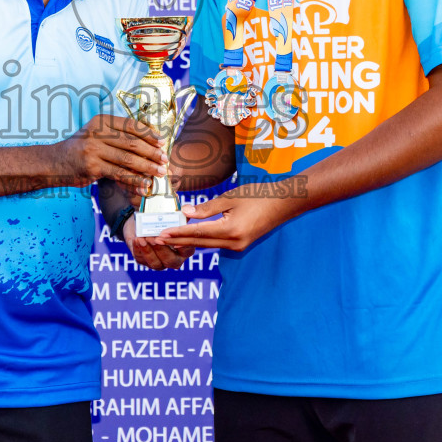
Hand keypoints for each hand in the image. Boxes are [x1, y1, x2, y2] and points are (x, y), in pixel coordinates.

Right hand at [55, 115, 164, 192]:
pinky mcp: (92, 167)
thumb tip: (147, 142)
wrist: (55, 162)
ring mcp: (93, 150)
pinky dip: (134, 180)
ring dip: (147, 167)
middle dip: (152, 152)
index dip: (149, 134)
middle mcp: (97, 133)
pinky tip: (144, 184)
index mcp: (101, 121)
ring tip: (159, 172)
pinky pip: (119, 174)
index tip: (162, 142)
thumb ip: (116, 135)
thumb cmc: (80, 149)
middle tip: (165, 160)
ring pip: (128, 159)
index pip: (131, 125)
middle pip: (132, 143)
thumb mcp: (96, 135)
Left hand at [123, 219, 193, 270]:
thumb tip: (183, 205)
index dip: (180, 243)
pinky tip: (136, 239)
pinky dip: (139, 249)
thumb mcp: (169, 215)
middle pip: (172, 261)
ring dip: (149, 251)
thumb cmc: (160, 219)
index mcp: (185, 248)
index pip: (187, 249)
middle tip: (156, 238)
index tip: (172, 234)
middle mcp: (174, 259)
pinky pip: (141, 259)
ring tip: (143, 238)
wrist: (141, 222)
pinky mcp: (144, 261)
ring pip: (156, 264)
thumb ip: (178, 213)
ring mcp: (159, 262)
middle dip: (163, 250)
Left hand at [158, 191, 297, 252]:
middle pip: (199, 243)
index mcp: (231, 230)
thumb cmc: (258, 195)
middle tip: (157, 239)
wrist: (284, 204)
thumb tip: (185, 211)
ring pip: (207, 245)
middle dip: (177, 241)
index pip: (197, 233)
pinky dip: (201, 240)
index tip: (161, 234)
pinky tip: (189, 236)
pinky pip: (216, 244)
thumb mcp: (230, 197)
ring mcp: (238, 246)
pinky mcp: (240, 244)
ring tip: (168, 237)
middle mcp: (234, 243)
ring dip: (187, 241)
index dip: (178, 233)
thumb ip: (207, 207)